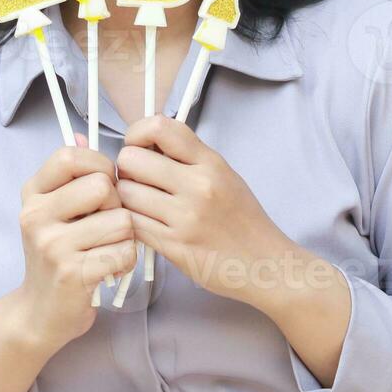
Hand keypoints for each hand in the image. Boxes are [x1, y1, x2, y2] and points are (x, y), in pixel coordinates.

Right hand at [14, 132, 137, 350]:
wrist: (41, 312)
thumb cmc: (58, 254)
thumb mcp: (54, 210)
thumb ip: (70, 175)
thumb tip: (83, 135)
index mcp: (32, 193)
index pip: (71, 156)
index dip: (100, 165)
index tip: (104, 185)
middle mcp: (36, 216)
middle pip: (103, 186)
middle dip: (117, 204)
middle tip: (107, 224)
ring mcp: (52, 246)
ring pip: (121, 220)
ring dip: (126, 237)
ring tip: (109, 248)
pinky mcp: (73, 273)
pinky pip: (124, 252)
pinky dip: (126, 261)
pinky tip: (111, 267)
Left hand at [113, 114, 295, 308]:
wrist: (265, 264)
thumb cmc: (242, 220)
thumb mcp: (224, 175)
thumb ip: (188, 158)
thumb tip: (146, 143)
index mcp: (210, 163)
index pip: (160, 127)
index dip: (137, 133)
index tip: (138, 145)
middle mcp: (198, 186)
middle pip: (132, 159)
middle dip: (126, 168)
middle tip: (137, 180)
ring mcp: (185, 218)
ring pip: (126, 193)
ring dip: (126, 198)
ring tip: (142, 204)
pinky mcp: (174, 247)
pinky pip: (133, 224)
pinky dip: (132, 222)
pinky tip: (145, 224)